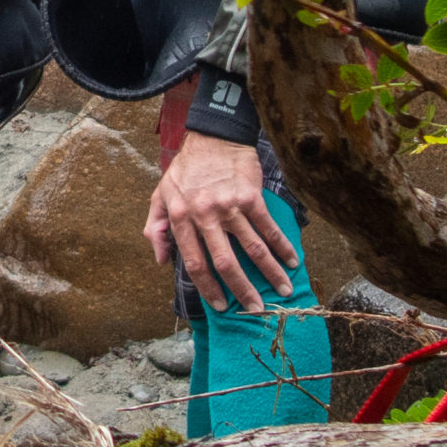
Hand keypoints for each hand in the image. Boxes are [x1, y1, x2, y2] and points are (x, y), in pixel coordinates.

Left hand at [144, 131, 298, 312]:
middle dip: (242, 290)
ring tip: (283, 291)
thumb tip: (161, 260)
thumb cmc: (185, 169)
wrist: (213, 138)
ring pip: (252, 248)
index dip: (208, 288)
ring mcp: (230, 206)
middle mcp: (205, 215)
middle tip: (256, 309)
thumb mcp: (160, 195)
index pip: (195, 263)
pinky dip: (282, 246)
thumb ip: (156, 228)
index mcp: (181, 218)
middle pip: (225, 262)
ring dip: (270, 272)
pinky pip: (268, 226)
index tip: (220, 305)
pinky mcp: (251, 196)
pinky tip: (291, 260)